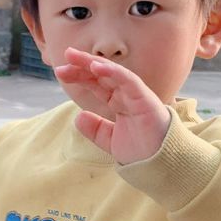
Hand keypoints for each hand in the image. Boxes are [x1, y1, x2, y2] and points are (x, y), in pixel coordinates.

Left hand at [54, 49, 169, 163]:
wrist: (159, 165)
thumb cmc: (140, 153)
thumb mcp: (110, 141)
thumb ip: (95, 129)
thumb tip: (78, 117)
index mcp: (118, 102)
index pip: (96, 84)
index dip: (79, 76)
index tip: (61, 71)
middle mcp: (126, 95)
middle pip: (102, 74)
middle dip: (83, 64)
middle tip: (65, 56)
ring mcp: (136, 95)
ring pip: (113, 73)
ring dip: (94, 63)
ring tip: (75, 57)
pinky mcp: (145, 99)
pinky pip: (128, 80)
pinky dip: (113, 71)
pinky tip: (96, 66)